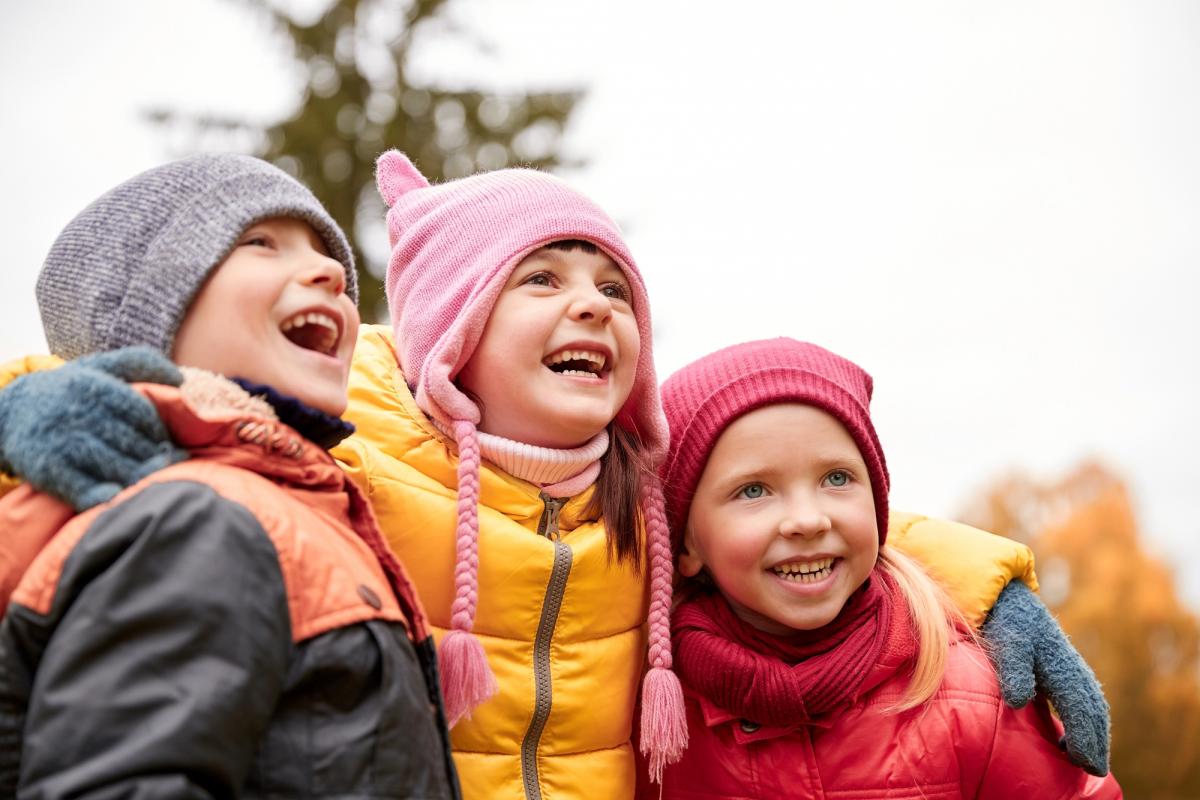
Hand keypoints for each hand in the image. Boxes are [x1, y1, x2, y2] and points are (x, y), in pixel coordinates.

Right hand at [0, 347, 185, 510]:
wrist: (10, 412)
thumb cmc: (71, 390)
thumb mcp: (100, 367)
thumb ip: (141, 363)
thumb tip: (182, 378)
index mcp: (93, 387)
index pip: (140, 413)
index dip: (161, 432)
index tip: (173, 443)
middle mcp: (76, 412)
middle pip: (129, 441)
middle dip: (154, 456)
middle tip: (170, 466)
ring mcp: (60, 441)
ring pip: (110, 464)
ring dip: (137, 477)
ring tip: (153, 481)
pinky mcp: (45, 467)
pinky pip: (80, 487)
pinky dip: (103, 495)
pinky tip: (119, 496)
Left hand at [982, 580, 1110, 775]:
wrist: (1009, 601)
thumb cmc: (1007, 625)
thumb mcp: (1007, 645)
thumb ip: (1014, 671)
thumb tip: (1018, 701)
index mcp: (1063, 669)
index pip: (1081, 711)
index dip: (1085, 739)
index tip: (1085, 763)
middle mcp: (1074, 671)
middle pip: (1094, 713)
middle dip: (1097, 743)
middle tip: (1092, 770)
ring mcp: (1073, 670)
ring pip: (1094, 707)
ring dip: (1095, 734)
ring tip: (1085, 761)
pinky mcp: (1065, 670)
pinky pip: (1085, 700)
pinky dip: (1087, 721)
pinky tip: (1068, 738)